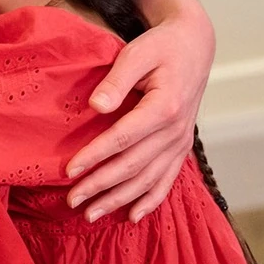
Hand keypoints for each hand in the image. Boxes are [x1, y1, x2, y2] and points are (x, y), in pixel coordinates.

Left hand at [66, 8, 215, 221]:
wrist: (194, 47)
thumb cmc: (161, 47)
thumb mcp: (137, 53)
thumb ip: (116, 80)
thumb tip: (95, 106)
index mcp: (164, 107)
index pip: (123, 138)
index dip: (95, 156)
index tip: (69, 170)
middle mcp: (176, 131)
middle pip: (133, 166)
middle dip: (100, 186)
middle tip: (71, 200)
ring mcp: (181, 142)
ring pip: (148, 180)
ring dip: (119, 200)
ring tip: (91, 214)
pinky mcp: (182, 147)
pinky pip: (167, 181)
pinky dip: (150, 201)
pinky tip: (132, 217)